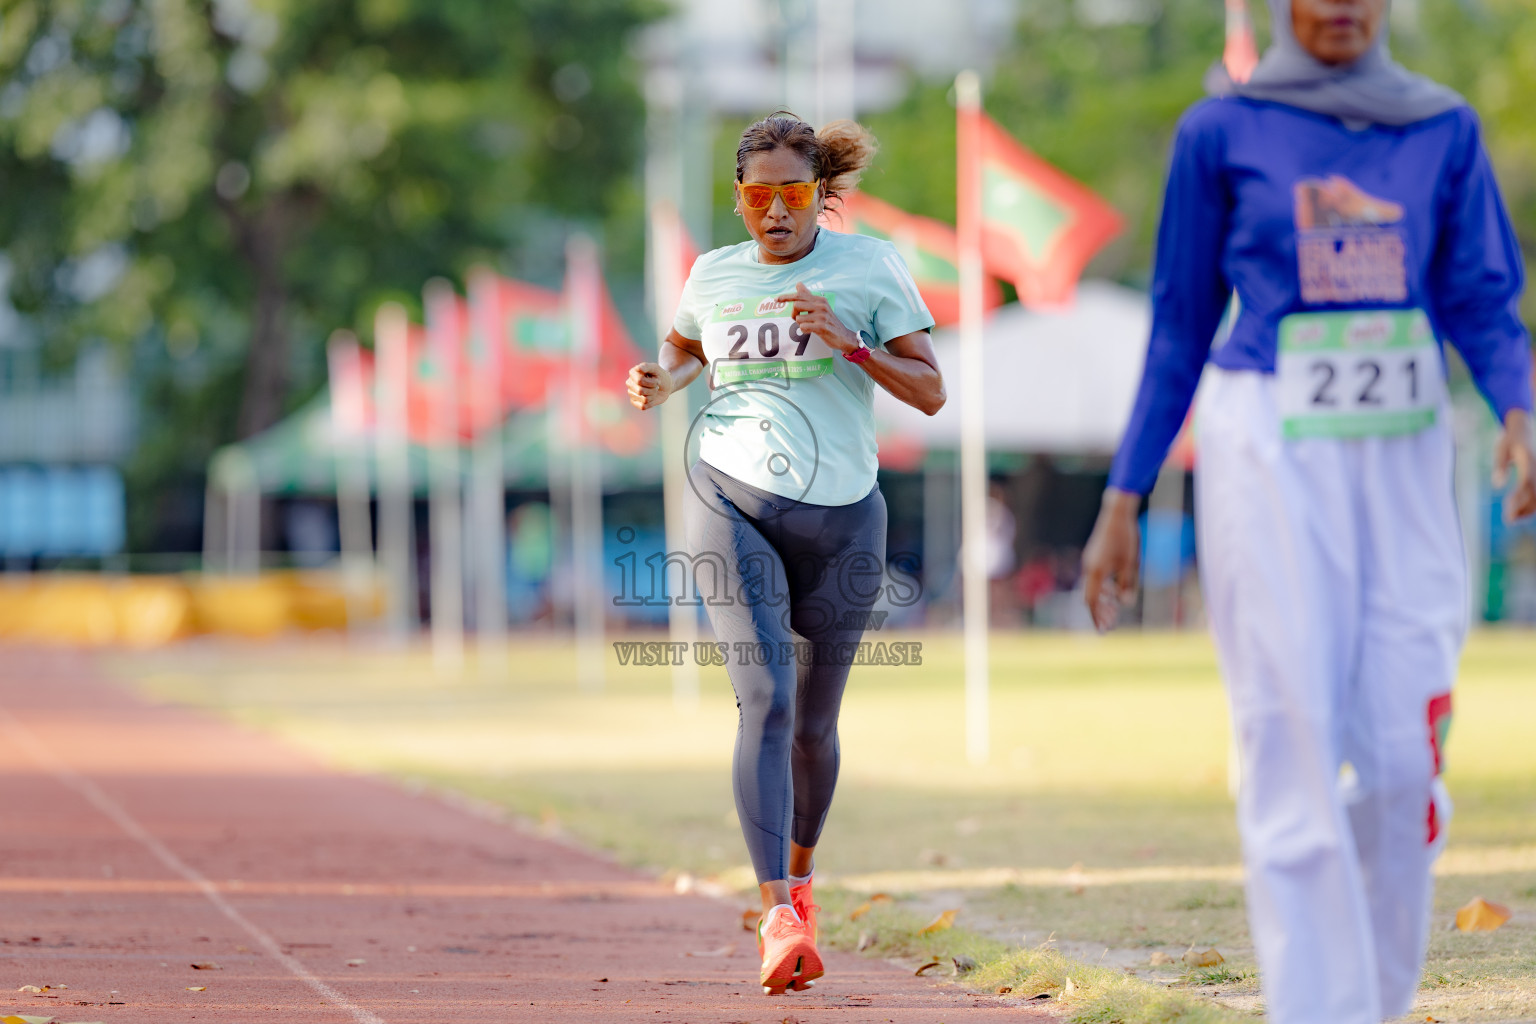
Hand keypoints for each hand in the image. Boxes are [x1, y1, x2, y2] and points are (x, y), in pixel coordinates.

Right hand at [627, 362, 673, 410]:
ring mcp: (631, 393)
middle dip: (653, 389)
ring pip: (644, 399)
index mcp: (633, 373)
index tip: (656, 379)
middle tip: (655, 386)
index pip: (639, 381)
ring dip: (653, 395)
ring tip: (653, 390)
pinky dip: (651, 403)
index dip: (652, 382)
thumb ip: (646, 366)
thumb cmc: (660, 375)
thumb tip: (637, 368)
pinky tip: (651, 397)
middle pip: (640, 391)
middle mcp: (629, 383)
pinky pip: (643, 406)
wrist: (666, 385)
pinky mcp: (634, 402)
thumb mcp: (656, 368)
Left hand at [779, 282, 856, 353]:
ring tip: (809, 326)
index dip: (786, 297)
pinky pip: (803, 327)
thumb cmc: (829, 322)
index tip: (777, 299)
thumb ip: (808, 296)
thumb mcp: (820, 306)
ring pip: (799, 318)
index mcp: (820, 300)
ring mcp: (821, 316)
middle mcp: (821, 306)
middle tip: (798, 319)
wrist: (843, 336)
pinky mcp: (821, 327)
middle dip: (794, 314)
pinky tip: (811, 331)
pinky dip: (804, 330)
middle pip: (796, 305)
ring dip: (800, 324)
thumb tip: (798, 283)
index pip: (800, 295)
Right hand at [1081, 488, 1141, 630]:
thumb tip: (1125, 604)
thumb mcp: (1131, 563)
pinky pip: (1095, 578)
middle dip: (1100, 612)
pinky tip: (1113, 592)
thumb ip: (1127, 584)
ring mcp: (1090, 561)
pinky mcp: (1094, 556)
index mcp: (1095, 571)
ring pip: (1093, 587)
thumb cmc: (1125, 538)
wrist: (1117, 513)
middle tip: (1110, 625)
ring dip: (1102, 600)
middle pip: (1090, 596)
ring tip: (1114, 611)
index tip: (1103, 630)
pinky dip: (1102, 588)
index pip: (1091, 601)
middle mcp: (1089, 568)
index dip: (1096, 617)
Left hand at [1494, 408, 1535, 521]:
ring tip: (1511, 518)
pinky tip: (1519, 511)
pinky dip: (1531, 503)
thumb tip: (1496, 486)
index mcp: (1528, 461)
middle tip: (1508, 520)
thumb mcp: (1501, 449)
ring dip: (1528, 509)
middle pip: (1535, 493)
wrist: (1524, 427)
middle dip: (1524, 509)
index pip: (1526, 483)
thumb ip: (1499, 466)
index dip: (1519, 499)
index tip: (1508, 512)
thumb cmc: (1510, 439)